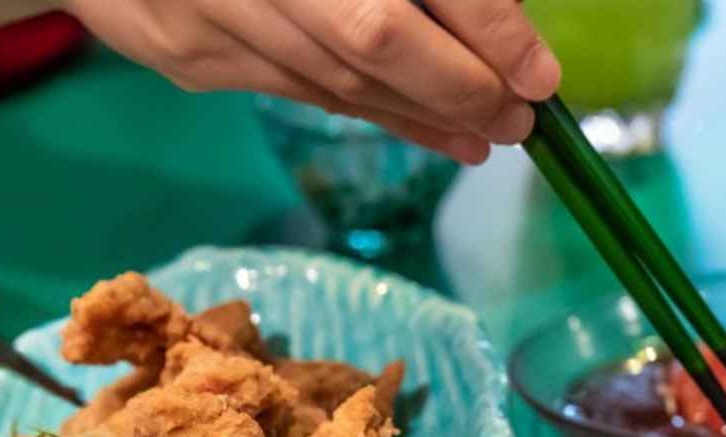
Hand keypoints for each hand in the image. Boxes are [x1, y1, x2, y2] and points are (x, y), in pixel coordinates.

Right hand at [60, 0, 561, 163]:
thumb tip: (493, 11)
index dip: (480, 26)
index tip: (536, 71)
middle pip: (373, 37)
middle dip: (460, 85)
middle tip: (524, 117)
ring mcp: (208, 14)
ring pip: (336, 80)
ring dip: (424, 116)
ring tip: (489, 135)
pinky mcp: (188, 55)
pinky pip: (301, 94)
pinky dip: (375, 116)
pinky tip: (430, 132)